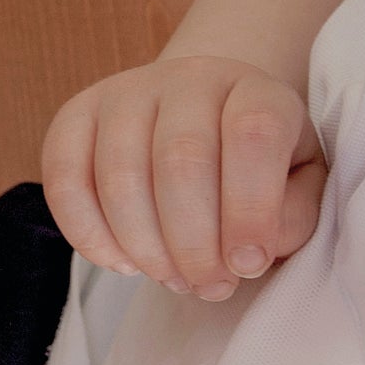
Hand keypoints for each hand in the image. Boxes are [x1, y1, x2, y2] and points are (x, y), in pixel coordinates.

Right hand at [42, 56, 327, 299]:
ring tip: (172, 278)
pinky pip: (65, 179)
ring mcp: (126, 92)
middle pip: (181, 159)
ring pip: (120, 174)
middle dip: (193, 243)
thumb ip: (292, 217)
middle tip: (208, 286)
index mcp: (255, 90)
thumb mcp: (299, 187)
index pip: (253, 132)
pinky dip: (89, 235)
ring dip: (146, 247)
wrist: (205, 119)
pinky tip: (123, 262)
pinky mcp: (77, 115)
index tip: (247, 266)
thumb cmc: (256, 167)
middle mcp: (189, 78)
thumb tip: (248, 255)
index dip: (250, 207)